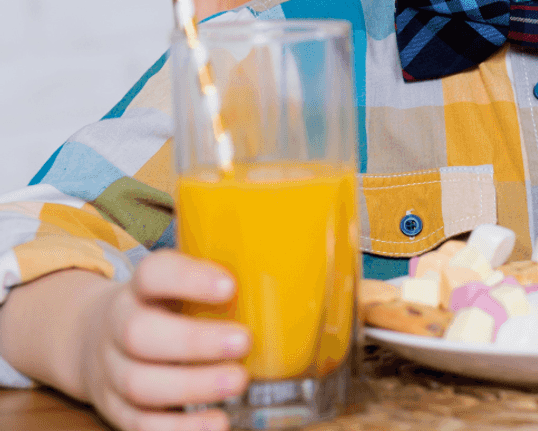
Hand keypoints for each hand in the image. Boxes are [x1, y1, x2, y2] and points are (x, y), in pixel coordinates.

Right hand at [79, 251, 249, 430]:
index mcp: (140, 289)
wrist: (95, 338)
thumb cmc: (162, 310)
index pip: (153, 274)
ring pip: (139, 382)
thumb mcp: (179, 287)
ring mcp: (112, 370)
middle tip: (243, 342)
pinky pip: (140, 423)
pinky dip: (180, 428)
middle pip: (139, 333)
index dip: (188, 278)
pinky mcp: (116, 408)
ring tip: (238, 382)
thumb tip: (290, 279)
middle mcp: (118, 327)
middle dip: (194, 341)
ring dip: (193, 385)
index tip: (229, 286)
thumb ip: (220, 282)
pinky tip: (218, 423)